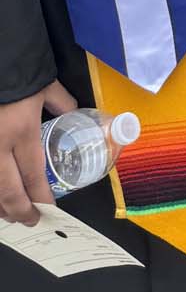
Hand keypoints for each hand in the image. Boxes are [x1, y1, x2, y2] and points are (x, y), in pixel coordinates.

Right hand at [0, 79, 74, 225]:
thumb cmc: (17, 70)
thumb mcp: (45, 85)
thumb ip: (61, 103)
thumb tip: (72, 114)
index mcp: (22, 131)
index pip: (33, 175)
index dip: (40, 197)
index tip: (47, 208)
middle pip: (8, 191)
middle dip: (19, 210)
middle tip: (29, 221)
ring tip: (9, 214)